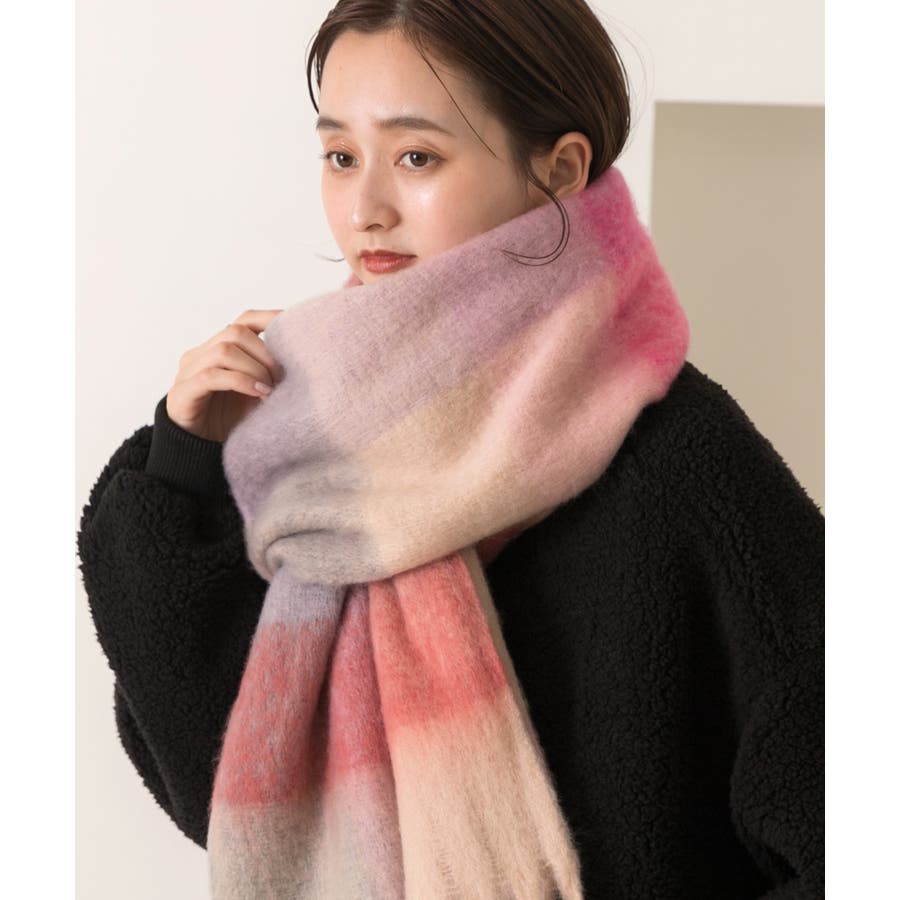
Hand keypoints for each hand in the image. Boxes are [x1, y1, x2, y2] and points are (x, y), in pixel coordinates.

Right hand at [165, 308, 283, 441]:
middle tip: (281, 378)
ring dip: (254, 369)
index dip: (269, 319)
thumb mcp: (257, 394)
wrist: (200, 453)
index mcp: (220, 348)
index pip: (244, 322)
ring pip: (223, 351)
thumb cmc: (231, 421)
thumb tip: (304, 362)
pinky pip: (211, 376)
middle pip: (235, 332)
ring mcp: (188, 371)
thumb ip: (271, 376)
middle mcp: (201, 354)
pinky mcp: (182, 392)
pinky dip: (240, 381)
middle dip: (265, 354)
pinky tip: (257, 394)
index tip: (296, 329)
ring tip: (269, 390)